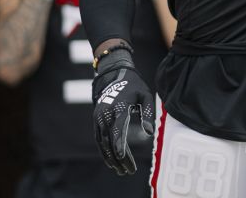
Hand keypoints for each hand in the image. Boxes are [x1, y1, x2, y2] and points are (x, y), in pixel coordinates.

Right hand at [92, 47, 156, 175]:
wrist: (113, 74)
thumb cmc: (134, 85)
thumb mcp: (145, 95)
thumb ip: (148, 113)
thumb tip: (148, 133)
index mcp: (119, 108)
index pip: (118, 130)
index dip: (120, 145)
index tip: (122, 158)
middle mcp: (106, 114)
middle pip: (110, 140)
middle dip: (119, 158)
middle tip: (128, 171)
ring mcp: (99, 117)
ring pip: (103, 142)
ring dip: (111, 158)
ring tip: (121, 170)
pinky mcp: (96, 119)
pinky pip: (99, 139)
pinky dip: (104, 151)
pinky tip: (111, 161)